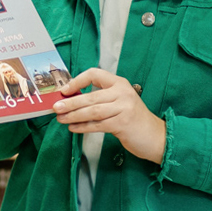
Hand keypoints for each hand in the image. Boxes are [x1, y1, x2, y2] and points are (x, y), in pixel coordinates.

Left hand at [52, 69, 166, 163]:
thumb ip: (101, 98)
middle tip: (56, 107)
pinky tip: (73, 128)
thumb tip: (71, 99)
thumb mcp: (119, 101)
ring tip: (61, 119)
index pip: (95, 74)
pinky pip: (97, 124)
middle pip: (91, 96)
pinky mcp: (123, 123)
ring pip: (92, 111)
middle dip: (70, 103)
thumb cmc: (133, 119)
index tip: (65, 90)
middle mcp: (122, 93)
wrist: (155, 136)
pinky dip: (83, 127)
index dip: (77, 81)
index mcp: (119, 83)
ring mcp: (124, 108)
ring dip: (74, 116)